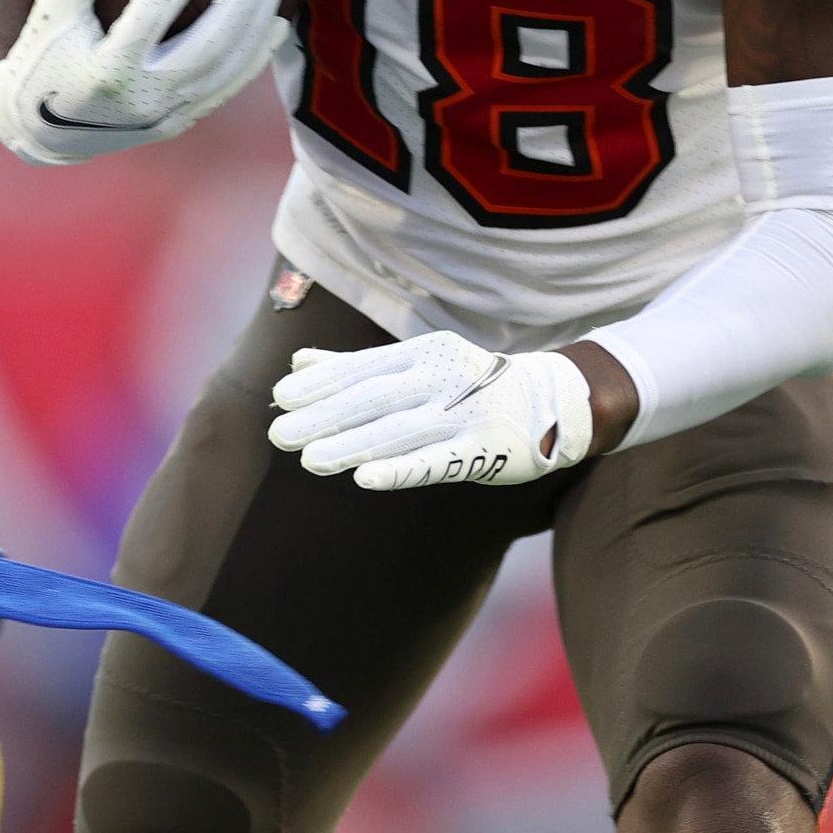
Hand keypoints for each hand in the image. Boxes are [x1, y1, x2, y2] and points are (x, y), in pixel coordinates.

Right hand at [0, 0, 281, 165]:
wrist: (43, 132)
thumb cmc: (45, 57)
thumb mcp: (49, 12)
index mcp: (105, 69)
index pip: (150, 15)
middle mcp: (140, 97)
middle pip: (207, 47)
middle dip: (239, 3)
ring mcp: (164, 115)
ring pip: (226, 70)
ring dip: (256, 26)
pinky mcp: (178, 123)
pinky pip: (227, 88)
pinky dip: (255, 57)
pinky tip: (274, 25)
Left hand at [266, 333, 596, 489]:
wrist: (553, 400)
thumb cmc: (470, 383)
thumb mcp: (419, 364)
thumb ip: (358, 365)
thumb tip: (298, 362)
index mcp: (423, 353)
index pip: (363, 368)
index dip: (321, 383)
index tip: (281, 397)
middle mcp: (442, 377)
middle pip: (374, 398)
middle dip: (324, 417)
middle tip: (279, 435)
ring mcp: (465, 412)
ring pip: (399, 430)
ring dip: (352, 445)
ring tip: (309, 460)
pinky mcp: (485, 448)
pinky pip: (436, 461)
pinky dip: (400, 469)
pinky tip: (364, 479)